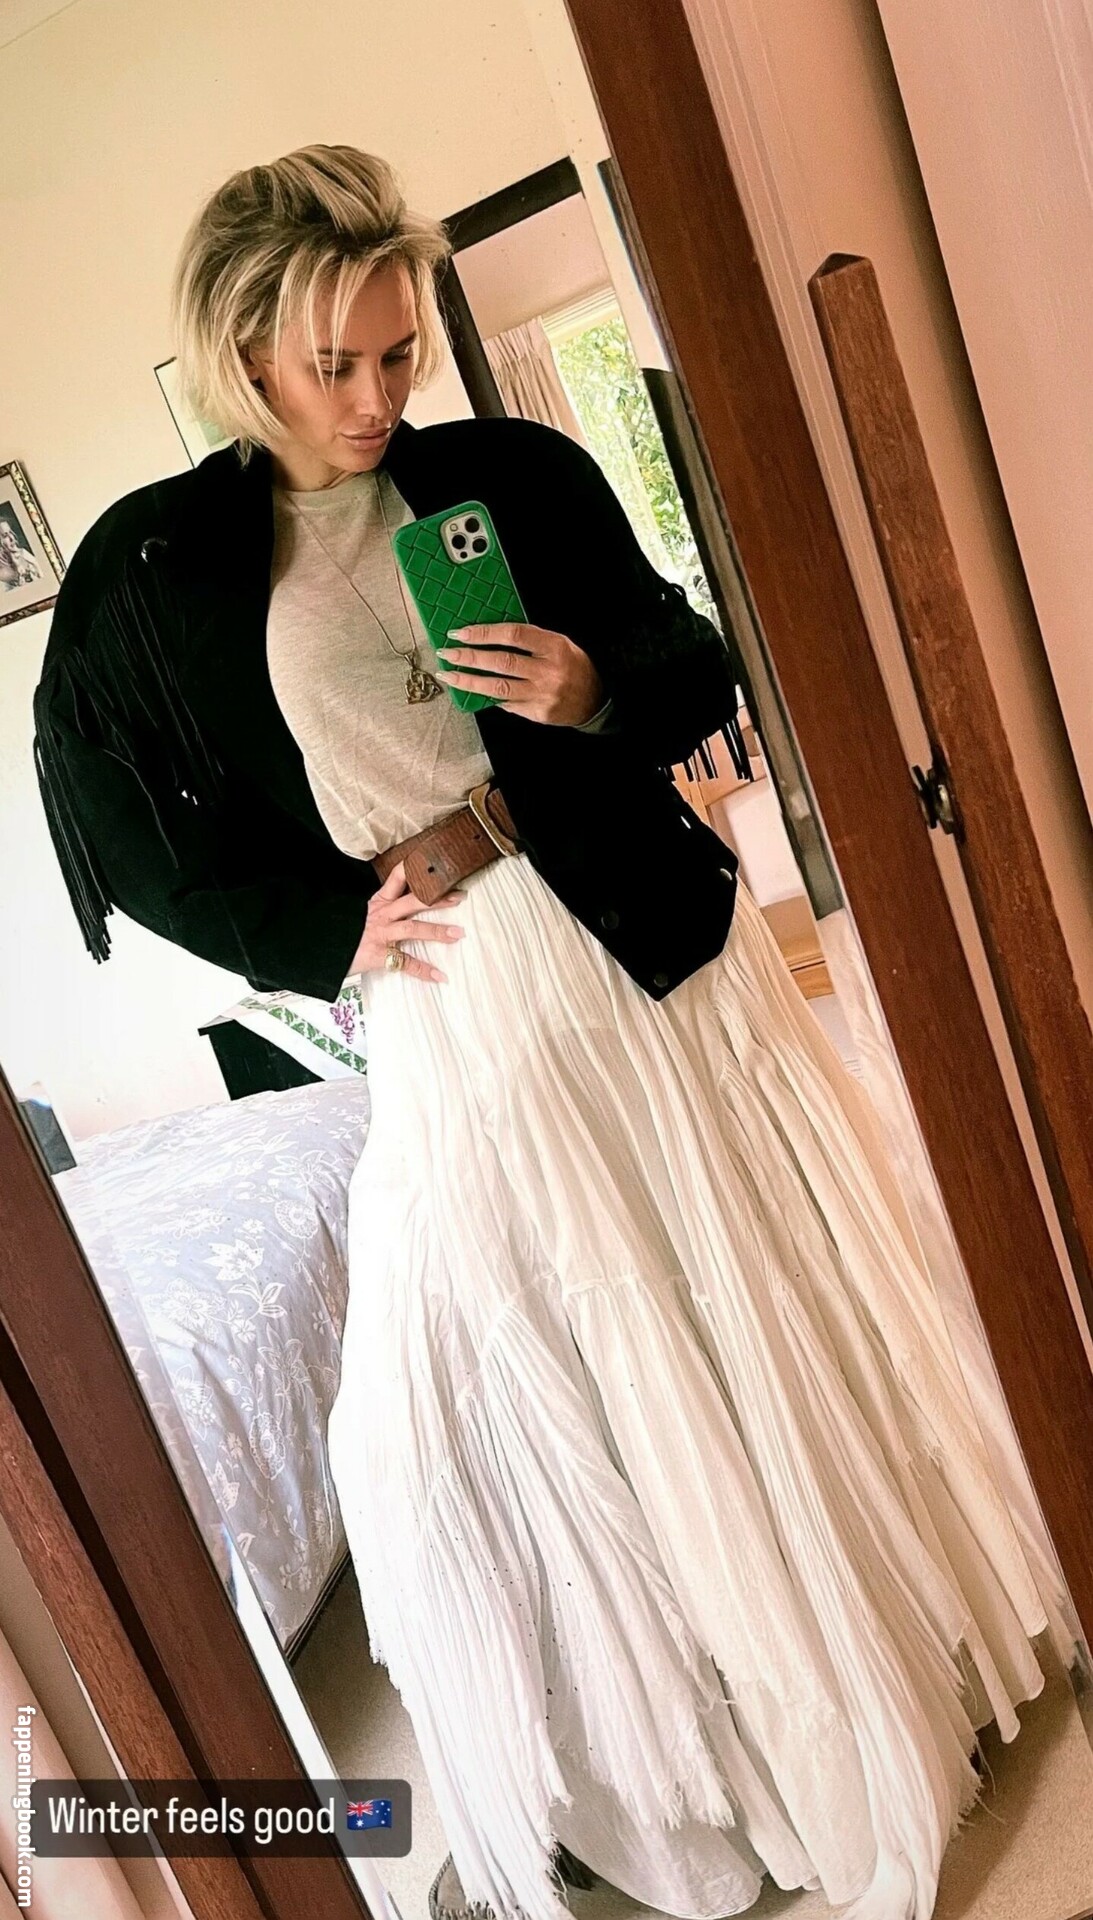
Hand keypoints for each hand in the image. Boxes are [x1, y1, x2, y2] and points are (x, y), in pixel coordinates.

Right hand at [348, 863, 465, 984]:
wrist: (322, 949)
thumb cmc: (344, 933)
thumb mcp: (361, 914)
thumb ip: (381, 910)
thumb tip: (404, 908)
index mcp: (378, 902)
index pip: (397, 878)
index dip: (414, 868)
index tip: (433, 863)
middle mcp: (382, 915)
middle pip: (413, 902)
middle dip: (437, 899)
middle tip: (459, 897)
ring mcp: (381, 934)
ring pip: (413, 929)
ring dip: (437, 931)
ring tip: (458, 934)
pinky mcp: (379, 954)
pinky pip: (406, 963)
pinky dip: (424, 971)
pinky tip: (440, 976)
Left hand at [434, 622, 604, 725]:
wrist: (594, 700)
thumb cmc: (573, 666)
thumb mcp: (558, 644)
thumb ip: (529, 639)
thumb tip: (490, 635)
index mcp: (553, 646)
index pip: (513, 635)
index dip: (484, 633)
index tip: (462, 633)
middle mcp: (548, 671)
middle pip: (501, 662)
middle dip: (469, 657)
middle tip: (449, 652)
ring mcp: (541, 695)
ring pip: (498, 687)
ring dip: (469, 680)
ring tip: (450, 674)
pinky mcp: (536, 713)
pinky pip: (506, 703)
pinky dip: (487, 696)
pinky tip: (472, 690)